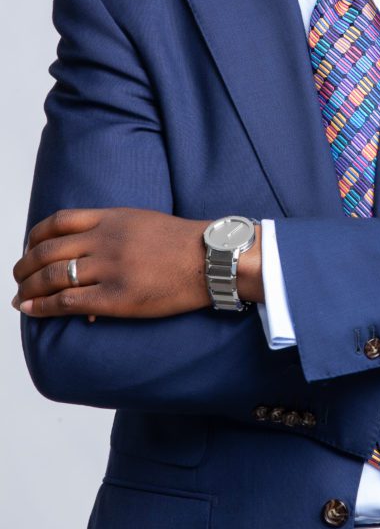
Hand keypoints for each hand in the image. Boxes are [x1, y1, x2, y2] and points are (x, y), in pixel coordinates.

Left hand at [12, 208, 213, 318]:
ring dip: (28, 288)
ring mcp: (109, 268)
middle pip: (47, 250)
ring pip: (52, 276)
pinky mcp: (116, 297)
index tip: (29, 247)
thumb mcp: (143, 222)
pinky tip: (32, 310)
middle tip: (18, 277)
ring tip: (20, 297)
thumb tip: (90, 253)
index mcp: (112, 218)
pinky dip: (43, 306)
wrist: (211, 259)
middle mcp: (105, 240)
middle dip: (25, 265)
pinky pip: (68, 301)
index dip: (35, 236)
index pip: (58, 222)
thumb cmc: (182, 242)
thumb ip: (114, 231)